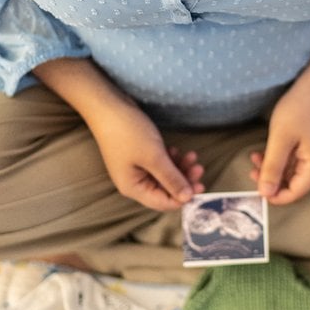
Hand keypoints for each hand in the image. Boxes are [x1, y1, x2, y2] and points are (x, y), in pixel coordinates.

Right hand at [87, 101, 204, 210]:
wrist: (109, 106)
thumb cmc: (128, 132)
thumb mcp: (154, 157)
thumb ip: (172, 179)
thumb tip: (187, 198)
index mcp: (133, 188)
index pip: (163, 203)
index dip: (183, 197)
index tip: (201, 186)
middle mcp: (134, 182)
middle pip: (165, 190)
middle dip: (184, 180)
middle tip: (199, 168)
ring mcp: (136, 169)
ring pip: (165, 176)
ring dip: (180, 167)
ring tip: (192, 156)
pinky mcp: (140, 156)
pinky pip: (160, 164)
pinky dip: (170, 159)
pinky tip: (176, 150)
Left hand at [250, 84, 309, 204]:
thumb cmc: (299, 109)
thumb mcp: (280, 139)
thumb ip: (273, 168)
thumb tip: (265, 193)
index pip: (295, 193)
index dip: (275, 195)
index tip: (255, 188)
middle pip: (293, 184)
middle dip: (271, 181)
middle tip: (252, 171)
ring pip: (290, 173)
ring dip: (272, 169)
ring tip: (254, 159)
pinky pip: (293, 162)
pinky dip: (278, 160)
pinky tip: (263, 153)